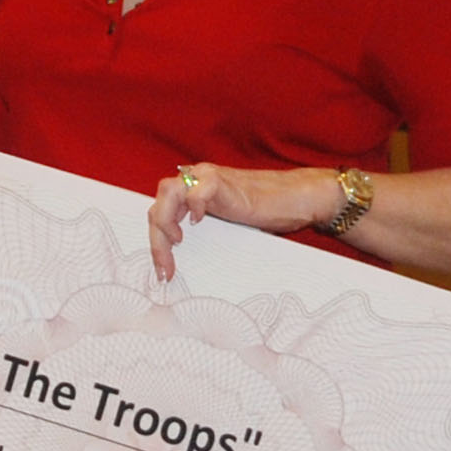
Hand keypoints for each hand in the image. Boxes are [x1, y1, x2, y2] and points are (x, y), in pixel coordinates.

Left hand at [144, 160, 343, 280]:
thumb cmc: (265, 212)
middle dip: (156, 240)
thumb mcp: (226, 226)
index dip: (157, 243)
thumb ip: (204, 234)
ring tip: (178, 243)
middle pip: (158, 205)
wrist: (294, 197)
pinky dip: (193, 206)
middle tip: (166, 269)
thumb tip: (184, 264)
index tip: (163, 273)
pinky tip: (199, 222)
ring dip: (166, 222)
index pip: (160, 213)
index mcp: (192, 192)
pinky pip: (196, 189)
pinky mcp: (222, 181)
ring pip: (168, 193)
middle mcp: (195, 181)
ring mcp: (207, 178)